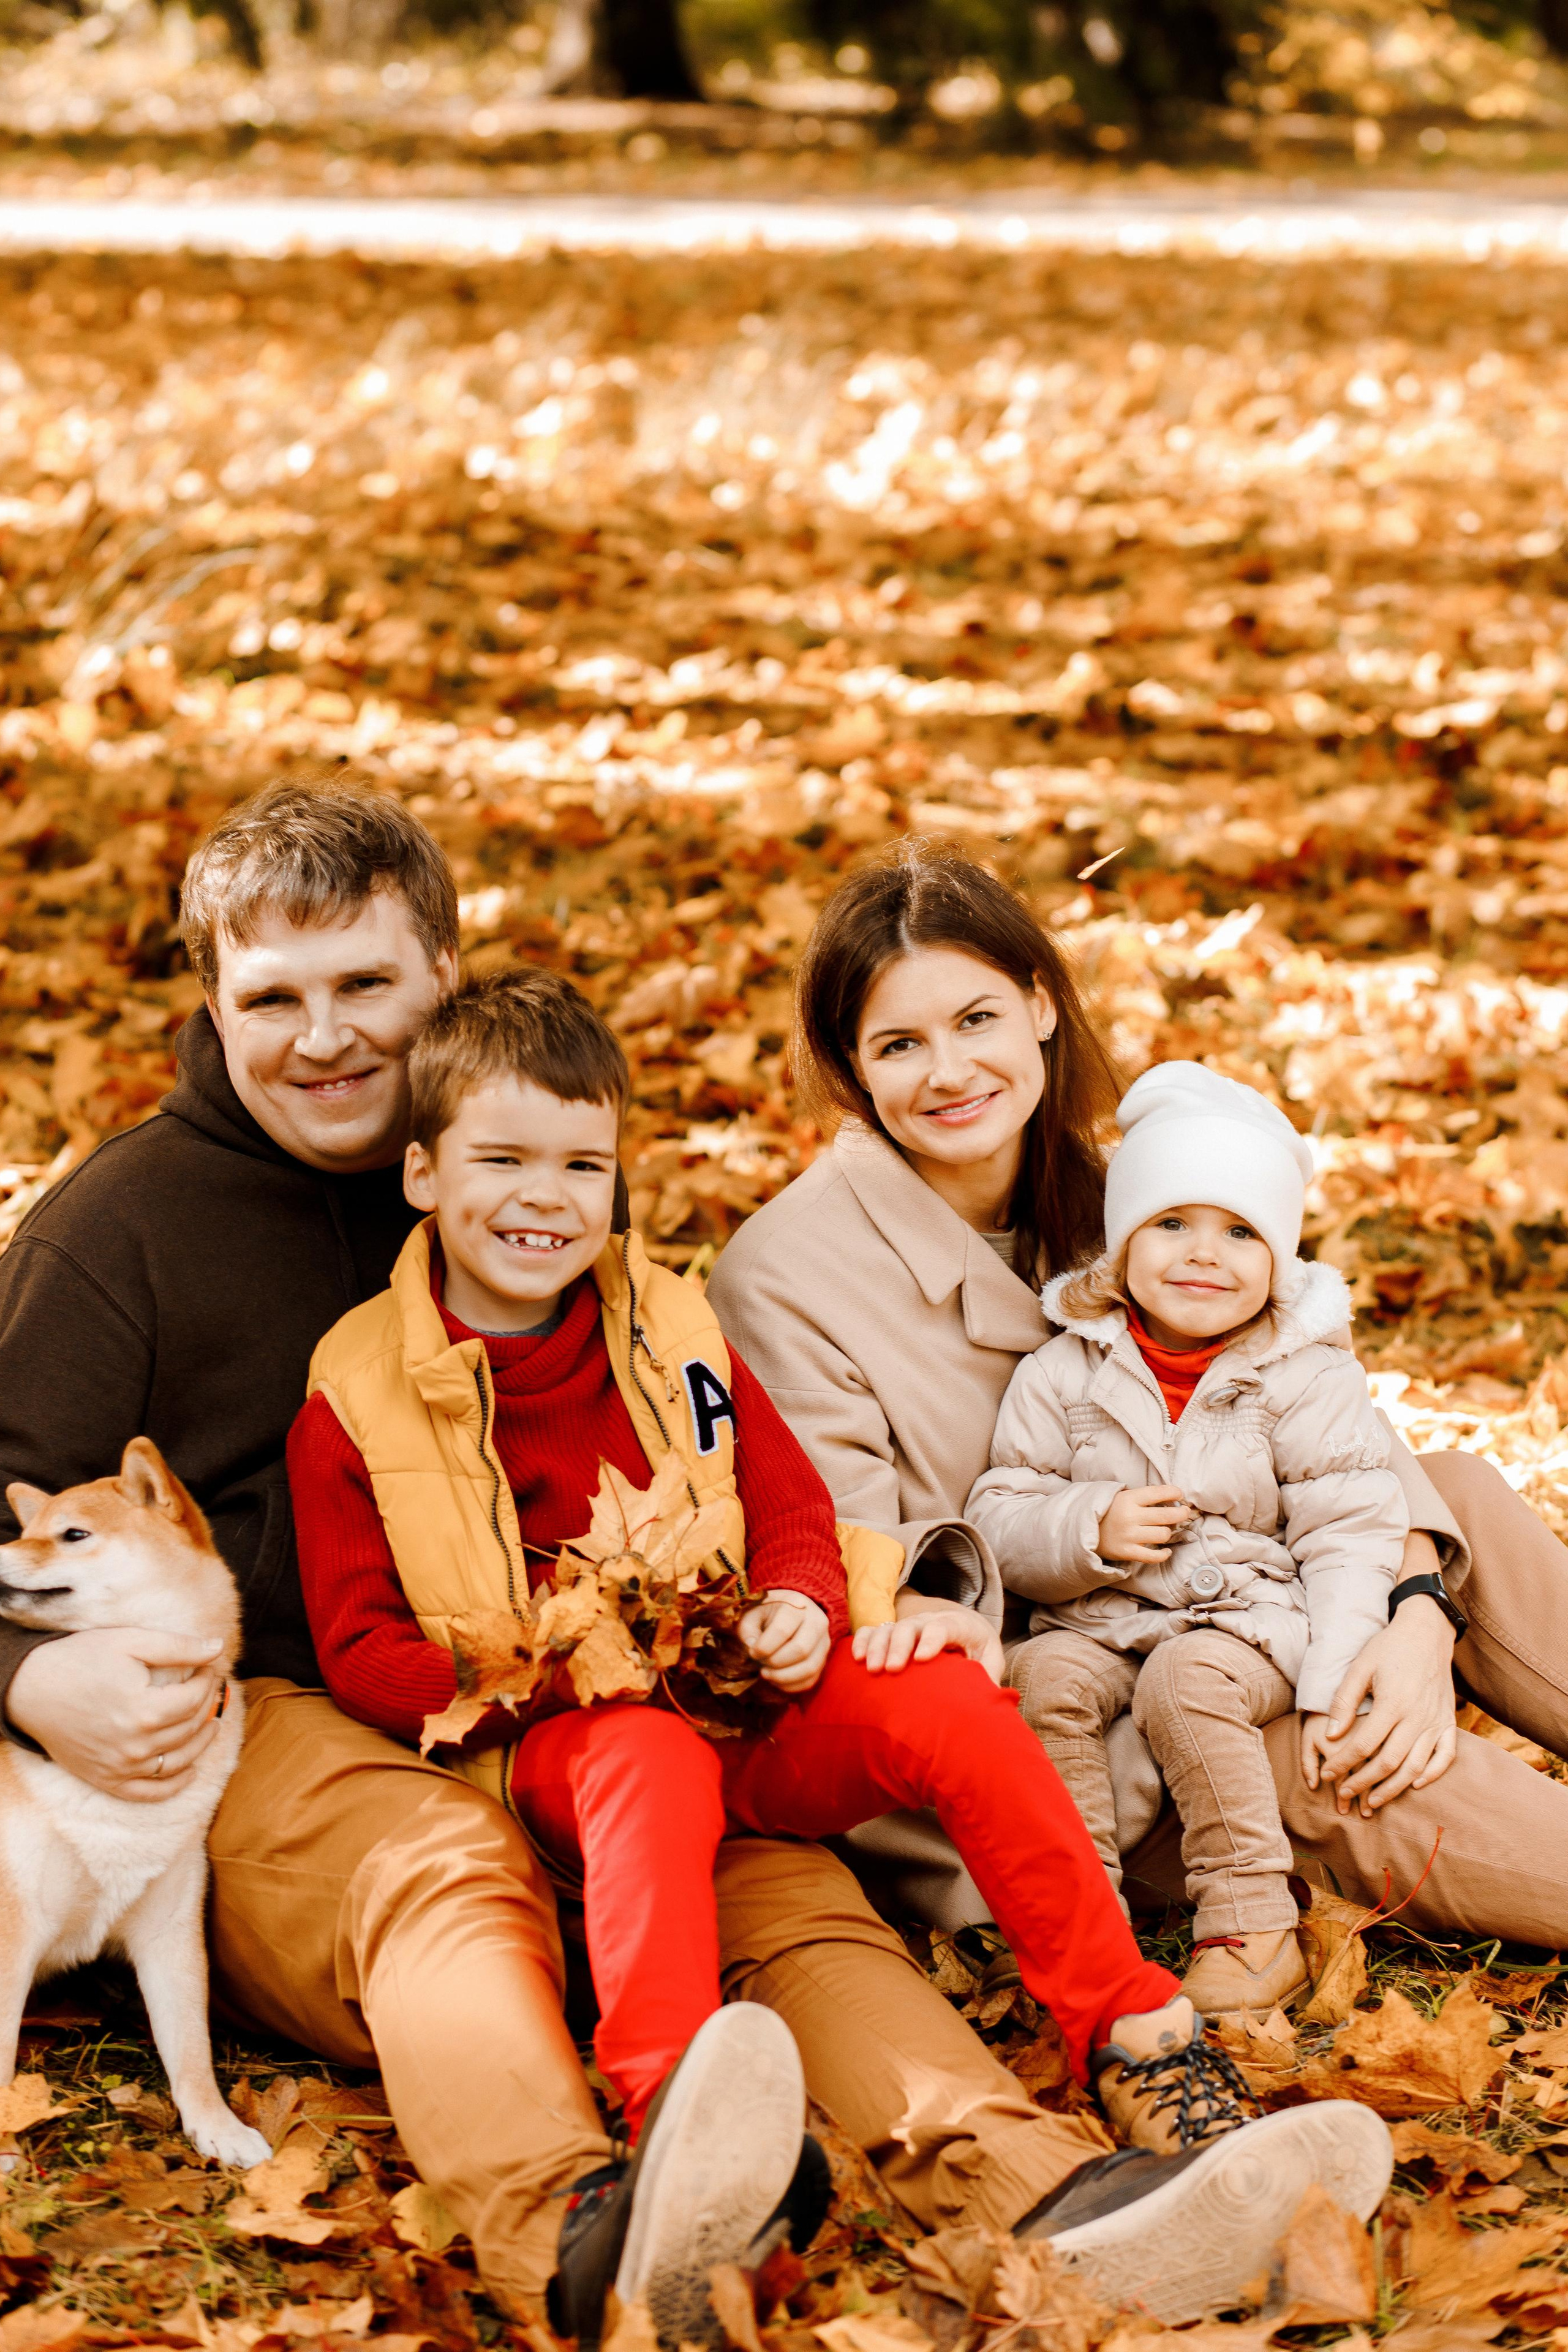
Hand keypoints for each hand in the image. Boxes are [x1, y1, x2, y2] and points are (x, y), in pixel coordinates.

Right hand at [5, 1627, 225, 1801]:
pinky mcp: (106, 1779)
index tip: (208, 1665)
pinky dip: (174, 1785)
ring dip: (202, 1742)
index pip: (196, 1698)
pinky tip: (191, 1770)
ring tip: (211, 1724)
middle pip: (190, 1727)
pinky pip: (149, 1793)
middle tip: (211, 1688)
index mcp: (145, 1710)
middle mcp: (135, 1746)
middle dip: (207, 1704)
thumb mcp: (131, 1642)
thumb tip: (218, 1647)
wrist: (30, 1689)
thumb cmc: (80, 1660)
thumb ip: (178, 1647)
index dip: (208, 1679)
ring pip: (178, 1762)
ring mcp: (120, 1767)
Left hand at [739, 1590, 830, 1693]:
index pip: (782, 1631)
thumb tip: (752, 1648)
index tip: (752, 1652)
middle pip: (801, 1650)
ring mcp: (824, 1641)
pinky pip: (811, 1679)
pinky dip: (791, 1685)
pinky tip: (776, 1680)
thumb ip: (747, 1629)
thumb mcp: (752, 1613)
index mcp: (797, 1605)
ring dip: (783, 1677)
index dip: (764, 1647)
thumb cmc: (767, 1612)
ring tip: (766, 1674)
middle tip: (760, 1663)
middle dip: (775, 1663)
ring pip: (810, 1668)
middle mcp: (817, 1621)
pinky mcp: (823, 1658)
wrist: (789, 1611)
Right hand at [853, 1592, 1003, 1682]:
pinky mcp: (894, 1632)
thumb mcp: (991, 1661)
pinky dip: (863, 1640)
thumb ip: (988, 1675)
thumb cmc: (979, 1651)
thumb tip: (986, 1700)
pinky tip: (856, 1658)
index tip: (922, 1659)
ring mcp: (910, 1625)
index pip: (944, 1626)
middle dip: (899, 1646)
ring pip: (889, 1628)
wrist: (967, 1632)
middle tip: (891, 1669)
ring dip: (877, 1646)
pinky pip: (874, 1630)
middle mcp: (930, 1620)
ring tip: (871, 1669)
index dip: (932, 1640)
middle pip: (911, 1626)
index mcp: (959, 1625)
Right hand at [1098, 1486, 1193, 1564]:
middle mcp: (1130, 1516)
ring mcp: (1129, 1535)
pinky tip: (1166, 1550)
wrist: (1083, 1530)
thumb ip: (1142, 1496)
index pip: (1159, 1492)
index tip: (1179, 1495)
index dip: (1174, 1492)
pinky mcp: (1126, 1552)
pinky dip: (1164, 1554)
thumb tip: (1170, 1498)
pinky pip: (1153, 1556)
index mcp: (1128, 1499)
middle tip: (1184, 1512)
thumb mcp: (1121, 1496)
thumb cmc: (1108, 1511)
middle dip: (1181, 1513)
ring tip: (1165, 1530)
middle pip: (1167, 1515)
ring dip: (1168, 1532)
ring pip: (1163, 1534)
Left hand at [1305, 1597, 1458, 1815]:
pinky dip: (1432, 1774)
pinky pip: (1446, 1756)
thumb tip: (1330, 1736)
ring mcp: (1436, 1721)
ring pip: (1416, 1767)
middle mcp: (1417, 1716)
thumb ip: (1343, 1701)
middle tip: (1345, 1794)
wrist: (1427, 1632)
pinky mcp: (1449, 1721)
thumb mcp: (1359, 1667)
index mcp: (1393, 1703)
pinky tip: (1414, 1785)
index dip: (1343, 1764)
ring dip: (1393, 1788)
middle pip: (1389, 1762)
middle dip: (1364, 1783)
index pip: (1363, 1745)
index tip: (1327, 1775)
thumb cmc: (1388, 1648)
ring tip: (1373, 1801)